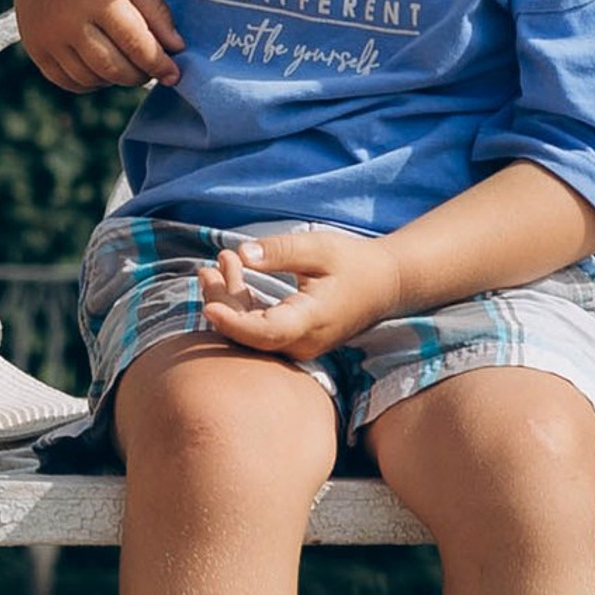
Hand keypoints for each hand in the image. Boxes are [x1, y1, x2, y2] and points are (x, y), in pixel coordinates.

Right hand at [10, 0, 183, 92]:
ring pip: (92, 79)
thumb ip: (154, 9)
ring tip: (128, 64)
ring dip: (117, 79)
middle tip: (152, 68)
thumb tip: (176, 48)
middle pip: (114, 69)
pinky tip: (102, 67)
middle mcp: (68, 23)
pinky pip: (68, 81)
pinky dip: (91, 82)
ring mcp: (48, 39)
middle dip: (140, 75)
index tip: (175, 75)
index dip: (159, 64)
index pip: (135, 45)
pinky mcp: (35, 49)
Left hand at [201, 226, 396, 359]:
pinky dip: (244, 303)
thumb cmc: (353, 263)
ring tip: (216, 265)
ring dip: (230, 299)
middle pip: (250, 332)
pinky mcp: (293, 341)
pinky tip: (233, 274)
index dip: (234, 323)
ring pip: (252, 331)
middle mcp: (302, 342)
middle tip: (209, 267)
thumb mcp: (318, 248)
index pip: (265, 333)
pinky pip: (260, 329)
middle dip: (224, 299)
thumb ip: (280, 251)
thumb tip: (243, 254)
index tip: (209, 306)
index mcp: (310, 321)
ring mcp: (298, 346)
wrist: (385, 285)